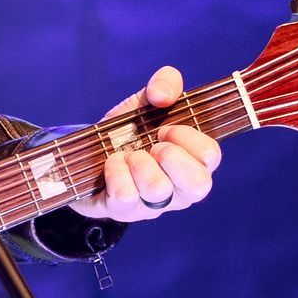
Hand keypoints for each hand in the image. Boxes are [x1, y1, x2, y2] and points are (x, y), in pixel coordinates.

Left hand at [76, 64, 221, 222]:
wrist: (86, 157)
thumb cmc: (127, 133)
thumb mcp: (146, 103)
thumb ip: (164, 85)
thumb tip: (162, 95)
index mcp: (193, 162)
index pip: (211, 156)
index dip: (189, 137)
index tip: (165, 127)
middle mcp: (179, 189)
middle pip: (199, 185)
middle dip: (173, 156)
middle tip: (154, 145)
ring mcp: (153, 205)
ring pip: (158, 189)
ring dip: (140, 162)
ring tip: (129, 154)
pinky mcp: (124, 212)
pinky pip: (125, 195)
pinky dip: (115, 172)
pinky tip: (111, 164)